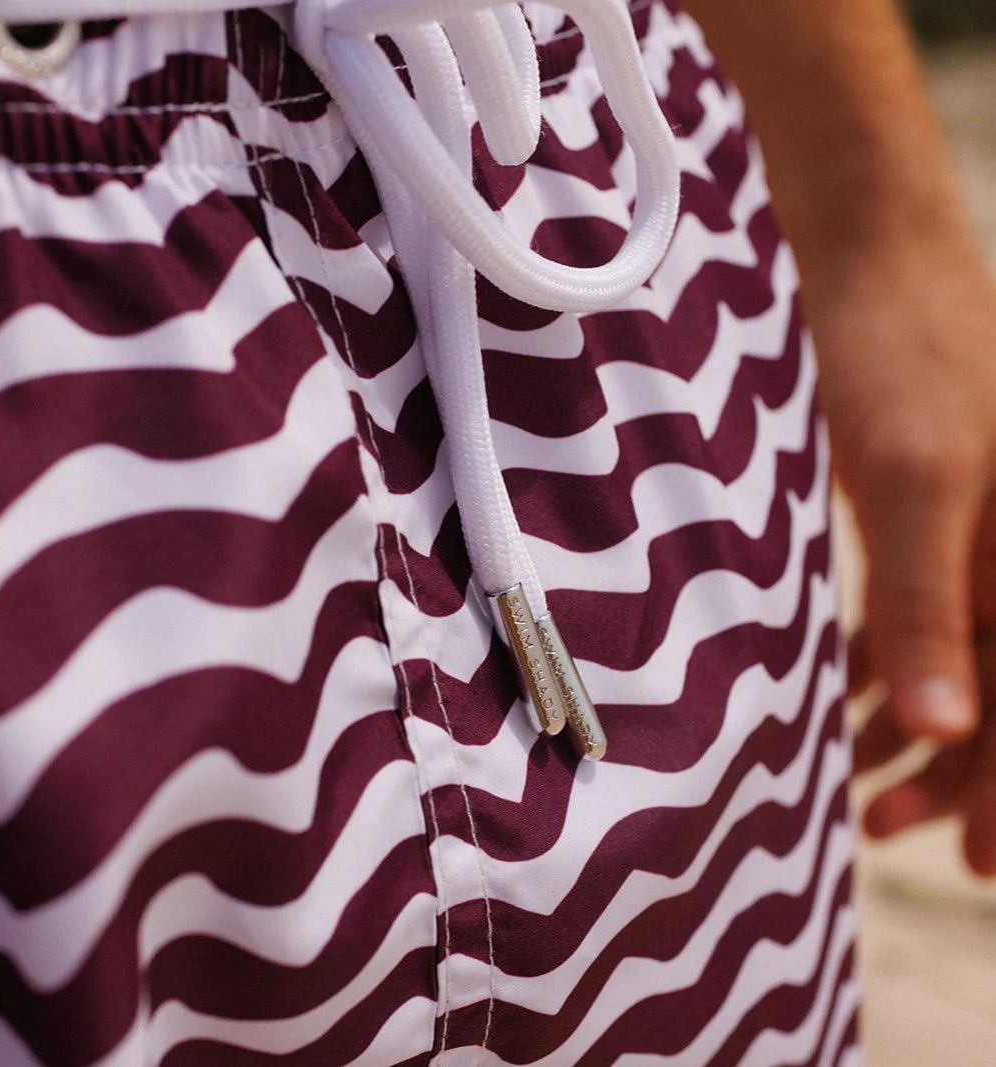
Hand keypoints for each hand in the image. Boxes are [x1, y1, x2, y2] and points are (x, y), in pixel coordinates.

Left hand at [809, 226, 995, 874]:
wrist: (862, 252)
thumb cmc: (898, 351)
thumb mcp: (913, 479)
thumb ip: (926, 602)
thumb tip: (942, 724)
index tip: (980, 864)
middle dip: (961, 769)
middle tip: (893, 832)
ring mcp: (984, 525)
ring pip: (962, 655)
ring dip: (913, 723)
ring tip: (858, 789)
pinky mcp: (928, 507)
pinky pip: (920, 605)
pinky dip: (882, 657)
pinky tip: (837, 699)